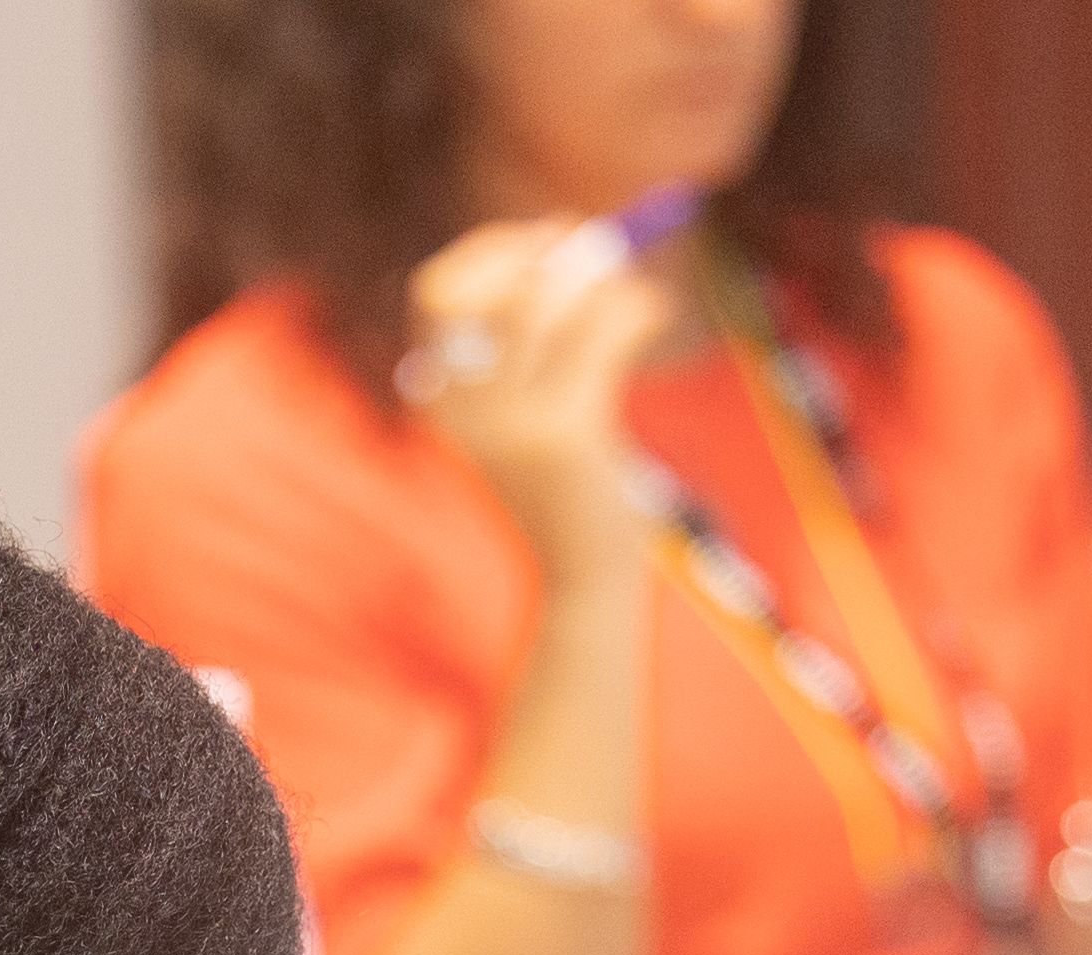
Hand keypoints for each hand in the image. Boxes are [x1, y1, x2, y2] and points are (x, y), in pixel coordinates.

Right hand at [401, 215, 676, 579]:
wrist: (583, 576)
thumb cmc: (567, 487)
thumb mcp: (529, 412)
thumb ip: (531, 340)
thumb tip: (570, 241)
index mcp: (439, 400)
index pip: (435, 292)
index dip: (489, 251)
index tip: (544, 240)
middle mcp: (460, 409)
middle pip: (490, 285)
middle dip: (547, 251)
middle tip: (598, 246)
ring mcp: (507, 423)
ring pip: (548, 301)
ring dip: (602, 280)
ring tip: (637, 296)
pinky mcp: (563, 434)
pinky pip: (599, 332)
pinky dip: (635, 305)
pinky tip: (655, 312)